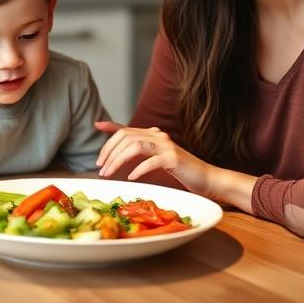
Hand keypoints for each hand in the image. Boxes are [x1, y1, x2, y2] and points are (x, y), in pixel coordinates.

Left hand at [94, 121, 214, 197]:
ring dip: (118, 160)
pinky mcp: (174, 158)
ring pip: (135, 146)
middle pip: (126, 136)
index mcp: (153, 135)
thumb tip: (121, 155)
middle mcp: (158, 135)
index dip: (111, 126)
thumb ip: (142, 154)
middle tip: (100, 168)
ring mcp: (167, 146)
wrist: (207, 178)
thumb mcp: (158, 159)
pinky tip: (131, 178)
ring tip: (109, 173)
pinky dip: (138, 169)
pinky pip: (151, 161)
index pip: (127, 128)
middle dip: (109, 151)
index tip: (96, 125)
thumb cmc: (181, 171)